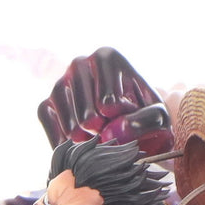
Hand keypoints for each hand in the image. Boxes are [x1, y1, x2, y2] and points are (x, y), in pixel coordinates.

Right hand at [38, 47, 173, 157]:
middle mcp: (79, 63)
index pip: (109, 104)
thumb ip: (147, 121)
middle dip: (104, 135)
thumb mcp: (160, 117)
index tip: (129, 118)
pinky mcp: (45, 106)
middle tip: (113, 132)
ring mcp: (59, 84)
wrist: (125, 127)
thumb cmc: (144, 118)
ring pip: (72, 129)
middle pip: (88, 119)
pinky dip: (68, 148)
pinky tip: (82, 147)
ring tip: (100, 137)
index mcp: (107, 57)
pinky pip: (54, 135)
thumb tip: (109, 131)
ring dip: (89, 144)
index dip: (122, 122)